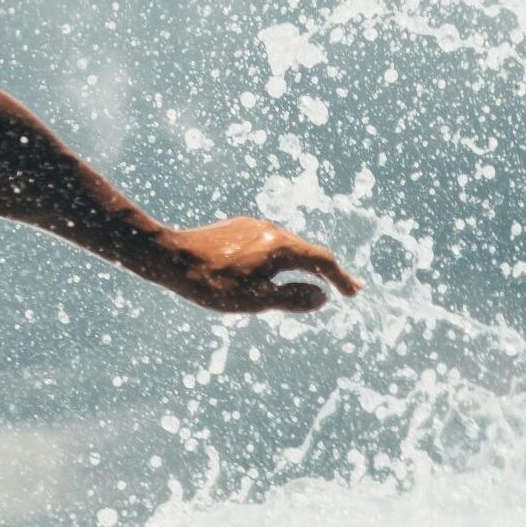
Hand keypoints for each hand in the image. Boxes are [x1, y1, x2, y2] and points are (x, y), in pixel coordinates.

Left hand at [160, 218, 362, 313]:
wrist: (170, 256)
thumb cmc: (212, 284)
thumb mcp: (256, 300)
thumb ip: (292, 299)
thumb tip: (323, 297)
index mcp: (280, 247)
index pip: (321, 261)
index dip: (341, 278)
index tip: (354, 293)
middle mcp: (271, 230)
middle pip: (307, 251)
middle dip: (328, 271)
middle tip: (347, 288)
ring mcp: (253, 226)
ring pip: (288, 246)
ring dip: (304, 265)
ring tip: (314, 282)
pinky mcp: (237, 228)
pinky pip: (269, 243)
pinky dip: (283, 258)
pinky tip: (274, 270)